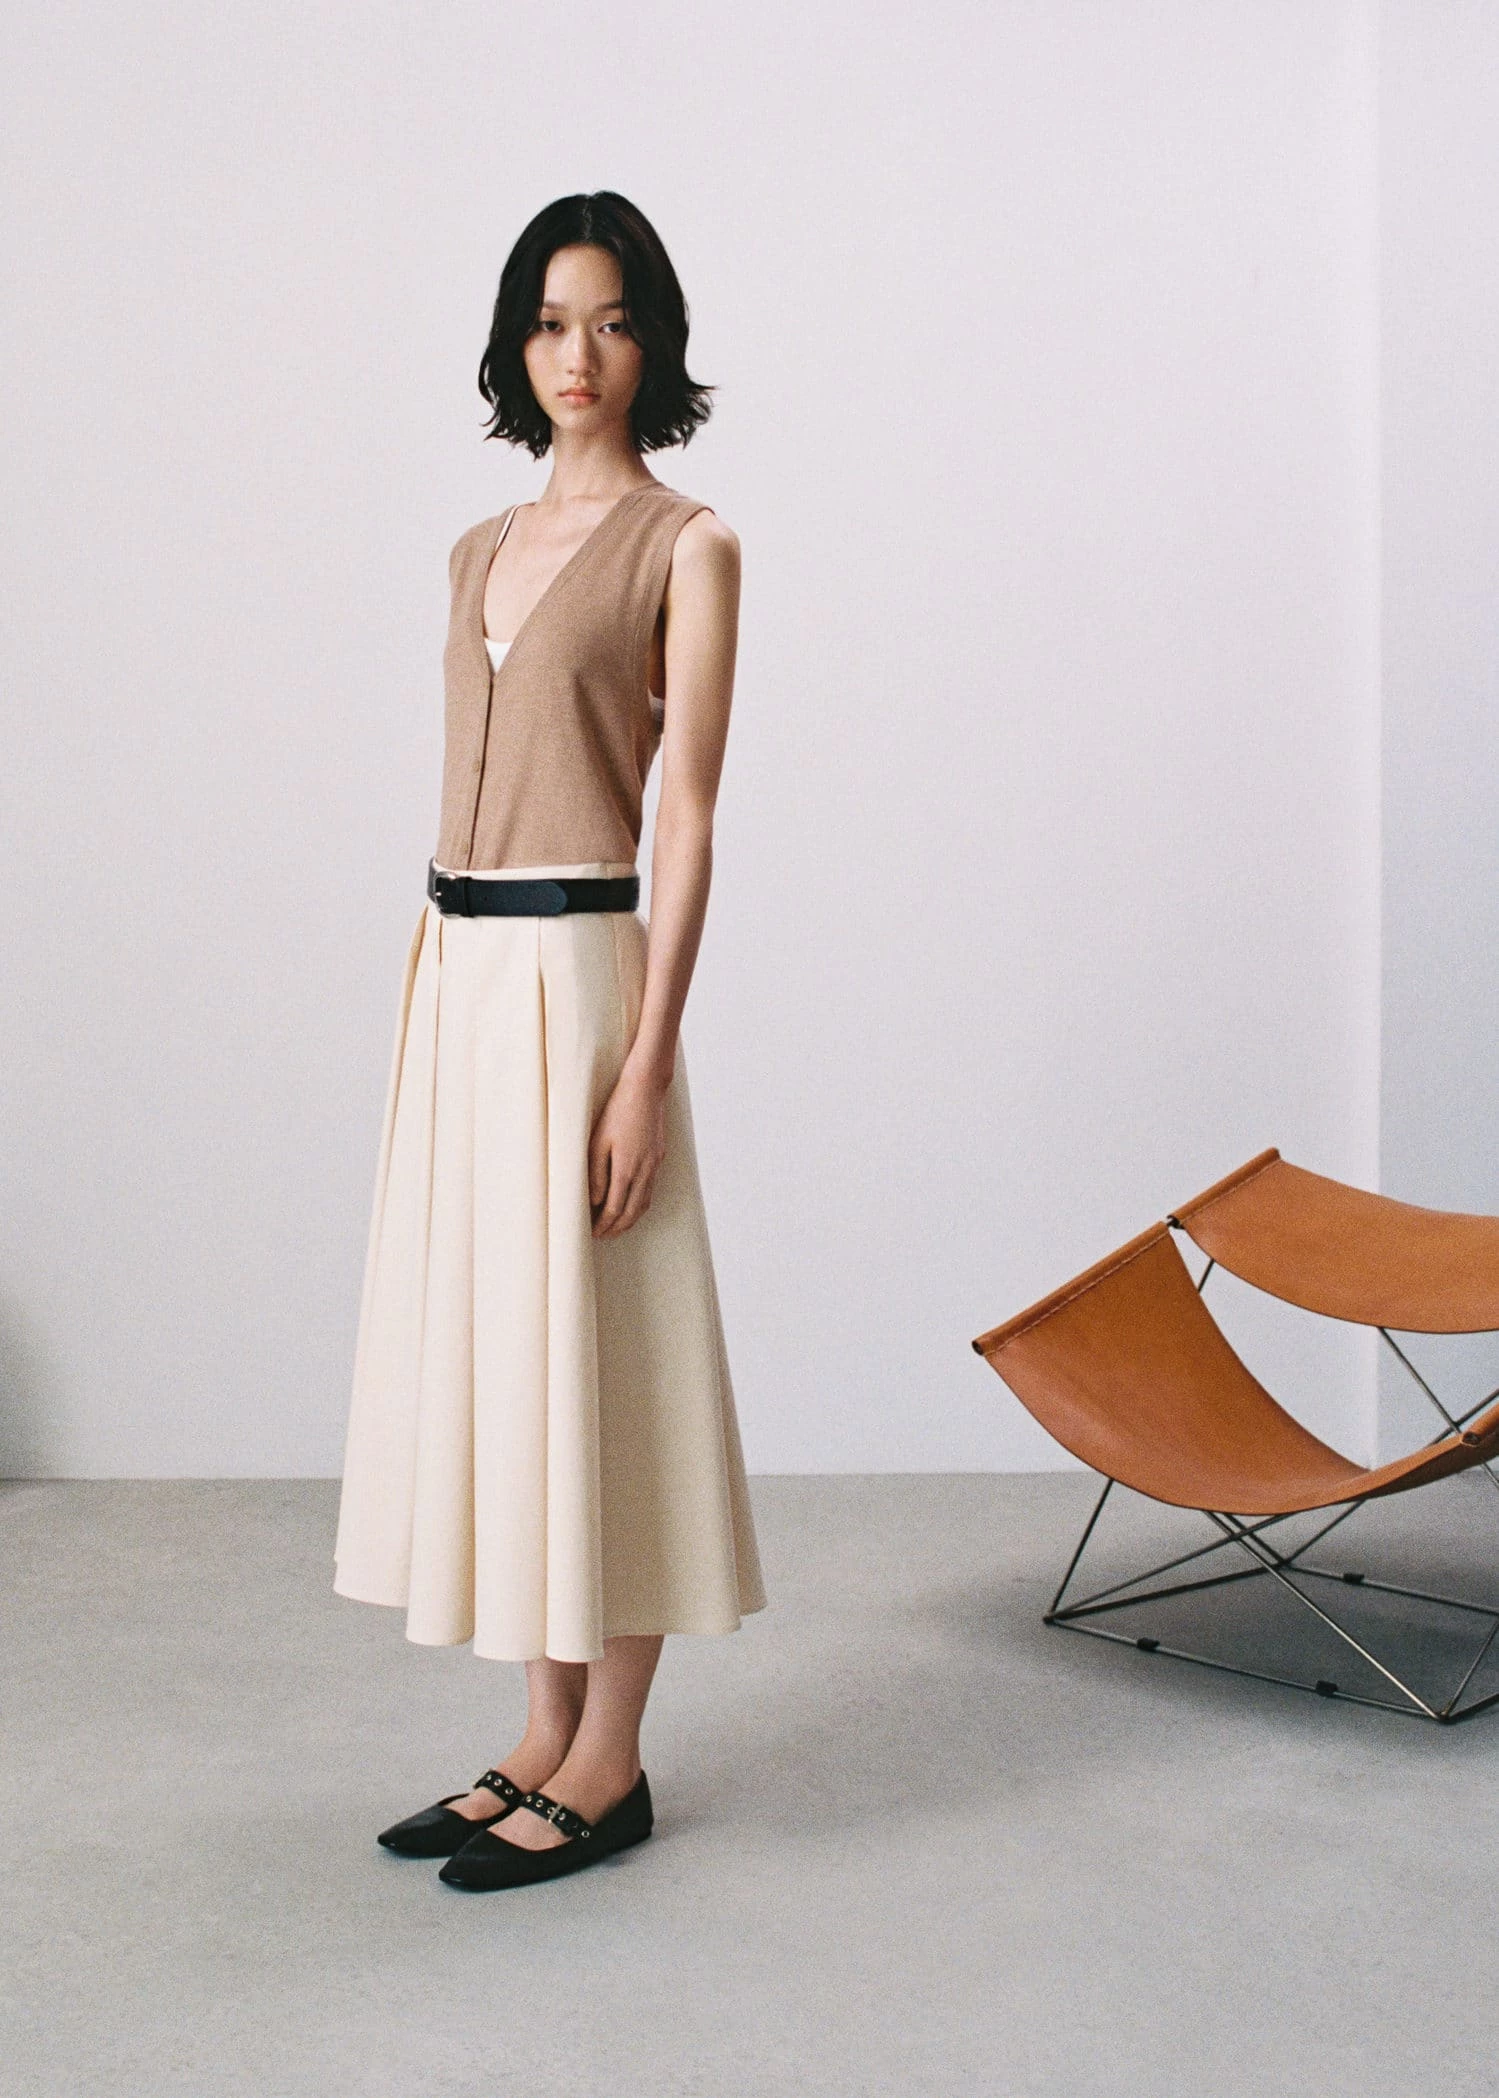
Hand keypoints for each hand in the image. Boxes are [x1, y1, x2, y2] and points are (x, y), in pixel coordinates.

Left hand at [588, 1063, 668, 1237]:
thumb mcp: (597, 1142)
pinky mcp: (658, 1157)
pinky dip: (639, 1204)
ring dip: (629, 1219)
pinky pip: (650, 1190)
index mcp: (627, 1168)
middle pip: (632, 1213)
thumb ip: (596, 1174)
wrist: (645, 1089)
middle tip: (602, 1236)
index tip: (592, 1233)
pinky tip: (630, 1203)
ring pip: (644, 1204)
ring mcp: (654, 1165)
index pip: (615, 1209)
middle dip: (616, 1229)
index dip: (603, 1225)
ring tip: (614, 1226)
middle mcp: (644, 1171)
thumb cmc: (617, 1111)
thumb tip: (595, 1201)